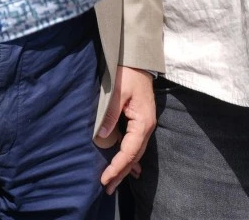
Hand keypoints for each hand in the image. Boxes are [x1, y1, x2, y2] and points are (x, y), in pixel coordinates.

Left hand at [95, 65, 156, 193]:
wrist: (138, 61)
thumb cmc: (128, 74)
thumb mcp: (118, 92)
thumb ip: (110, 114)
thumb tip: (102, 136)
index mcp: (143, 122)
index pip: (130, 151)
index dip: (117, 166)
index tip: (105, 178)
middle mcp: (146, 127)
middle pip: (134, 157)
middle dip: (121, 173)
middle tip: (107, 188)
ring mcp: (144, 125)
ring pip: (135, 152)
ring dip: (124, 167)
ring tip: (113, 182)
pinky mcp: (139, 122)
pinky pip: (134, 144)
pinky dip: (128, 157)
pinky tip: (127, 167)